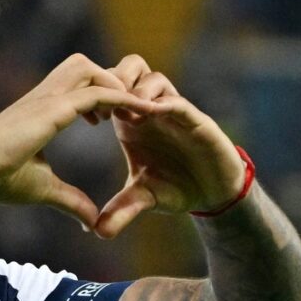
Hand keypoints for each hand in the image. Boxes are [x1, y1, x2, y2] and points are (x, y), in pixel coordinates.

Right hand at [0, 54, 157, 228]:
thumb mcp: (43, 189)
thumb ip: (70, 200)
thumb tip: (92, 221)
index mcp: (39, 110)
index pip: (74, 85)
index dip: (97, 96)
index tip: (110, 121)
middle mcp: (43, 96)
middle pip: (83, 65)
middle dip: (107, 80)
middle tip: (121, 113)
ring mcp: (47, 99)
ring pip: (90, 69)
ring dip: (115, 84)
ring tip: (130, 111)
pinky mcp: (52, 109)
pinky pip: (96, 93)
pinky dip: (122, 99)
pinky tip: (139, 113)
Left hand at [94, 55, 246, 238]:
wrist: (215, 192)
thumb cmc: (177, 187)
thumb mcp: (144, 199)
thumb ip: (121, 210)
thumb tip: (96, 232)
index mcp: (132, 121)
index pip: (111, 88)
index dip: (96, 95)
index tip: (85, 116)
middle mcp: (152, 110)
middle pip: (129, 68)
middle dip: (114, 80)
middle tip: (104, 106)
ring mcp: (175, 111)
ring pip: (153, 78)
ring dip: (137, 90)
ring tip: (126, 112)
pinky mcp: (196, 120)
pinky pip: (179, 102)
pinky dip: (164, 104)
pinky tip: (152, 115)